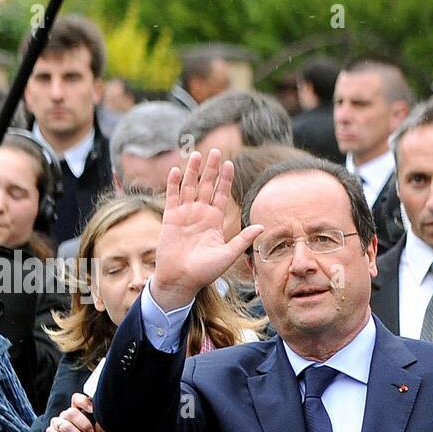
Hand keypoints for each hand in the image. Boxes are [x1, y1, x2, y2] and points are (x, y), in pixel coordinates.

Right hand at [41, 393, 102, 431]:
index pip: (77, 399)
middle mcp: (65, 416)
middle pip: (72, 412)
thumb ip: (99, 428)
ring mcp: (56, 424)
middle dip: (84, 425)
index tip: (92, 410)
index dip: (84, 402)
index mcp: (76, 413)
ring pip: (66, 426)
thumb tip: (104, 420)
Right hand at [152, 149, 263, 309]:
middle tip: (216, 151)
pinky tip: (175, 170)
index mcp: (215, 221)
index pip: (221, 195)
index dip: (225, 179)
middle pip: (207, 186)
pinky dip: (173, 184)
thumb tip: (262, 226)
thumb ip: (243, 240)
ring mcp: (185, 214)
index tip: (230, 163)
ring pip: (190, 187)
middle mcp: (200, 214)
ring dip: (193, 171)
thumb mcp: (228, 254)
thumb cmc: (205, 272)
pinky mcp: (170, 218)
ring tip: (197, 155)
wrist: (181, 280)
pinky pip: (172, 197)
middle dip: (211, 169)